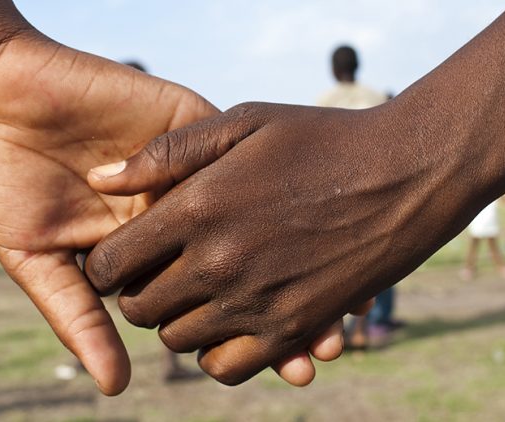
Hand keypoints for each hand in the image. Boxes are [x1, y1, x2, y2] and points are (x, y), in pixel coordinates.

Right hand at [0, 36, 345, 391]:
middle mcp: (176, 213)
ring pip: (252, 210)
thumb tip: (116, 386)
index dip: (248, 329)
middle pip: (242, 260)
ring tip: (338, 297)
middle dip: (284, 300)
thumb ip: (78, 316)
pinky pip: (234, 151)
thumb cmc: (5, 183)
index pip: (206, 295)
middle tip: (327, 345)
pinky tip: (306, 214)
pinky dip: (269, 181)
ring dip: (291, 249)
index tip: (294, 366)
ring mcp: (186, 170)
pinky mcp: (186, 124)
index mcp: (147, 249)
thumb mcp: (38, 258)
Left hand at [84, 102, 449, 384]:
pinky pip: (226, 368)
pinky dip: (216, 353)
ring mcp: (257, 302)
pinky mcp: (294, 329)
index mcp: (198, 209)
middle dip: (139, 292)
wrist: (405, 172)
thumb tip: (99, 179)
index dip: (106, 263)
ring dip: (178, 321)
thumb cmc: (321, 140)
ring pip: (177, 342)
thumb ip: (166, 153)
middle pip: (139, 309)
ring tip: (199, 294)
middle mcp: (219, 263)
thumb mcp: (243, 122)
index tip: (122, 255)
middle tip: (162, 273)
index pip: (111, 263)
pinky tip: (229, 322)